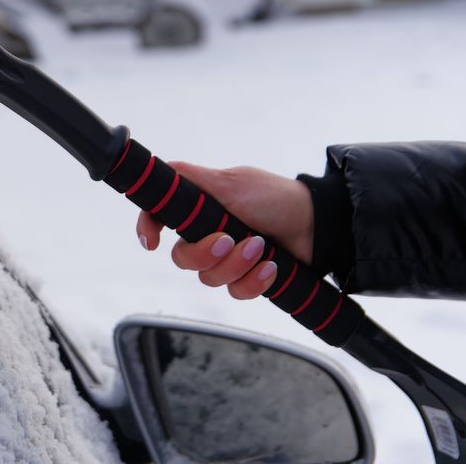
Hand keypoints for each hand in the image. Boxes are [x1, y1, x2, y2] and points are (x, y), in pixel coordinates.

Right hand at [136, 161, 314, 299]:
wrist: (318, 225)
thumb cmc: (275, 198)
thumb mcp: (230, 182)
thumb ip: (191, 178)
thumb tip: (159, 173)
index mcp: (199, 210)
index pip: (160, 218)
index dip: (148, 229)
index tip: (153, 242)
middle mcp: (208, 235)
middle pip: (182, 258)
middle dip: (205, 253)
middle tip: (229, 240)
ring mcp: (228, 259)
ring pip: (209, 278)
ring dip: (236, 265)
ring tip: (260, 248)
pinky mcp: (247, 278)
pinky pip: (236, 292)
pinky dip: (254, 281)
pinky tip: (270, 267)